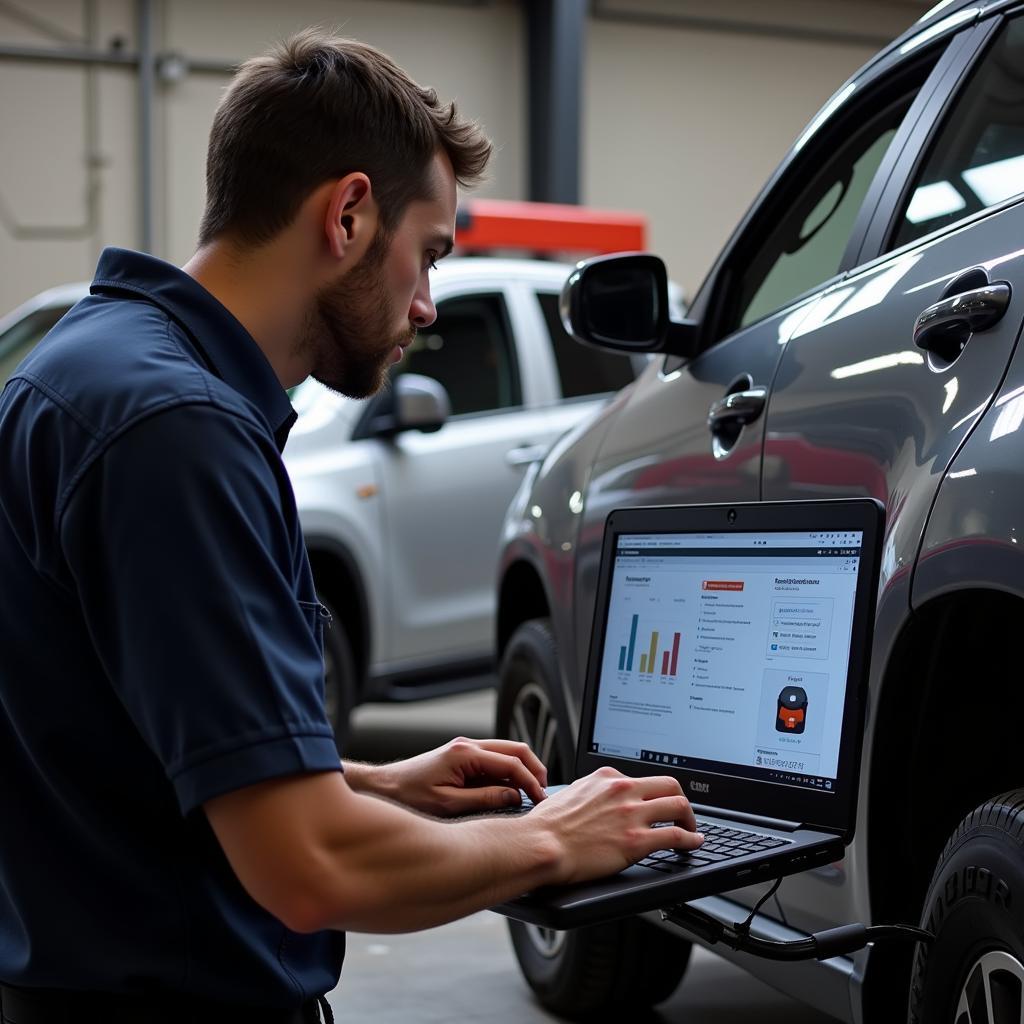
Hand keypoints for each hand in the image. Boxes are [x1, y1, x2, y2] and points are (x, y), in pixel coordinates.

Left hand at [360, 737, 548, 816]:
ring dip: (522, 771)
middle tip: (543, 793)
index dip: (531, 782)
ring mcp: (465, 749)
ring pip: (507, 753)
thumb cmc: (409, 796)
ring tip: (531, 795)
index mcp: (465, 753)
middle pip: (515, 750)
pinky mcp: (462, 757)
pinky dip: (507, 774)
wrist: (384, 787)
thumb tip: (514, 798)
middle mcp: (468, 746)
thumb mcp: (448, 805)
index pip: (511, 764)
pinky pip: (494, 761)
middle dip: (534, 770)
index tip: (541, 800)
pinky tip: (510, 793)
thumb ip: (484, 800)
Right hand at [528, 766, 703, 884]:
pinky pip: (676, 835)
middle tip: (683, 814)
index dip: (655, 794)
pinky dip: (691, 839)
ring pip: (679, 805)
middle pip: (670, 785)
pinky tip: (694, 843)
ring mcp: (631, 814)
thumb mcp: (572, 793)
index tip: (658, 803)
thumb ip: (593, 793)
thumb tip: (600, 801)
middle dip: (681, 800)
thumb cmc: (548, 825)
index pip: (643, 779)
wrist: (541, 844)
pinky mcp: (636, 840)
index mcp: (607, 777)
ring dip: (690, 818)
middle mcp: (622, 790)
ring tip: (691, 829)